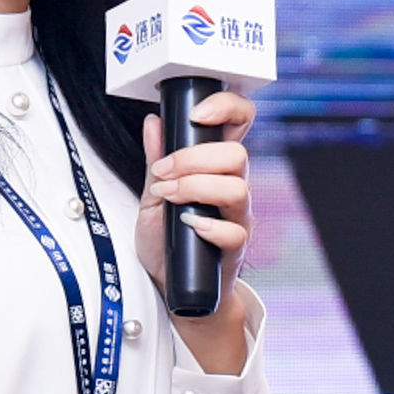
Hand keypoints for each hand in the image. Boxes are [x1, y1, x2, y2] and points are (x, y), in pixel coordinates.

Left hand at [137, 91, 259, 372]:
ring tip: (168, 197)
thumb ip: (156, 161)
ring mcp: (237, 216)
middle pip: (237, 154)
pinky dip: (208, 225)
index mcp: (217, 166)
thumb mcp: (153, 196)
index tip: (197, 115)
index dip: (227, 108)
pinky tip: (188, 225)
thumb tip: (153, 122)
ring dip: (196, 188)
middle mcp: (234, 186)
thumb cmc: (168, 241)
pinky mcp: (235, 246)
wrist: (173, 285)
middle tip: (164, 172)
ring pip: (238, 187)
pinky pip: (233, 231)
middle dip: (194, 158)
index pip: (240, 122)